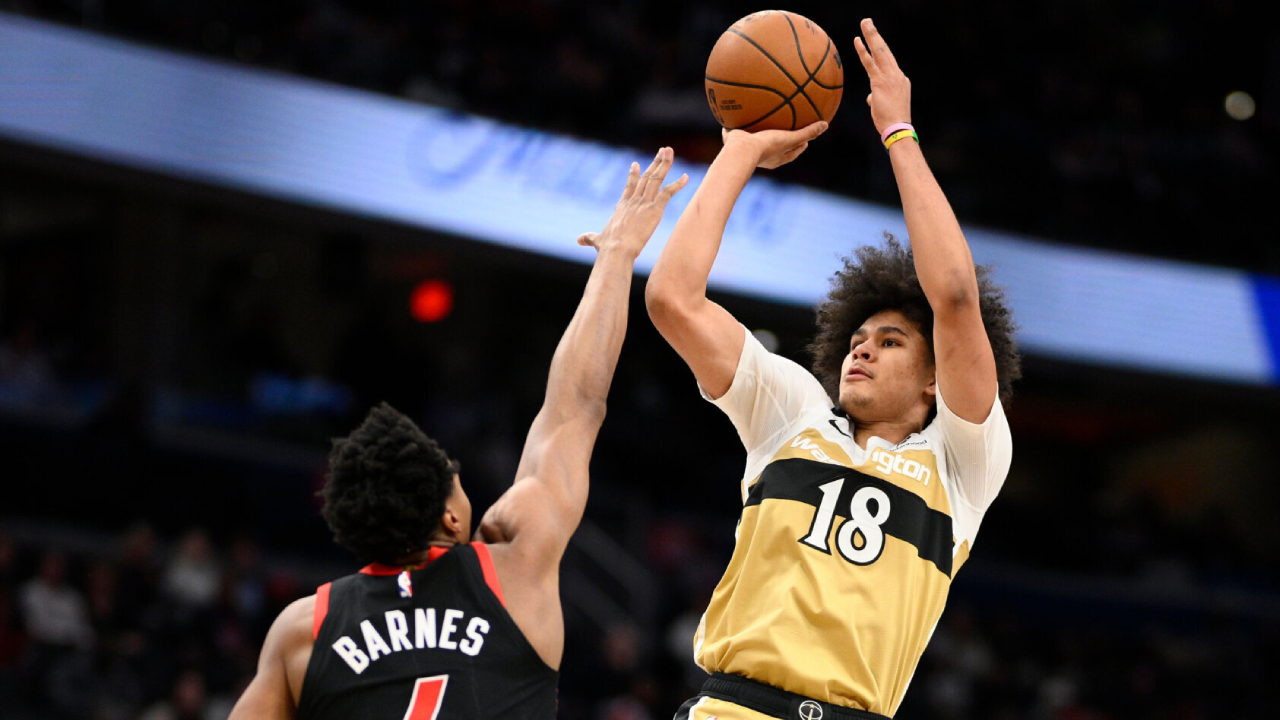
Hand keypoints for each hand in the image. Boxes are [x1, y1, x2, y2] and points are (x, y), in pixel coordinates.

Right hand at [578, 147, 687, 259]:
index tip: (637, 164)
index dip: (633, 175)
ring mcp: (644, 203)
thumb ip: (590, 238)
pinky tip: (686, 177)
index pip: (629, 187)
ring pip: (656, 179)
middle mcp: (633, 201)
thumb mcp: (598, 241)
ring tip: (671, 152)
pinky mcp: (654, 209)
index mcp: (622, 207)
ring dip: (664, 164)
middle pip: (646, 177)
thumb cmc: (608, 247)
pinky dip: (678, 184)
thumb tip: (578, 240)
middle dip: (655, 163)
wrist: (617, 249)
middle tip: (663, 150)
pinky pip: (668, 192)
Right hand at [722, 122, 827, 168]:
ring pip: (754, 137)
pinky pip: (738, 129)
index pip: (793, 152)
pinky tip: (738, 108)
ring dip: (758, 129)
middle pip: (776, 145)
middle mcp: (762, 155)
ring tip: (760, 115)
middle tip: (788, 126)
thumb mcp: (791, 139)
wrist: (740, 151)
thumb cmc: (767, 147)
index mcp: (776, 158)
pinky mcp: (734, 141)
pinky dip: (739, 121)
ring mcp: (747, 148)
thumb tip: (825, 124)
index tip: (806, 137)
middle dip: (781, 136)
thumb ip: (807, 132)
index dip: (801, 144)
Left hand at [854, 18, 910, 135]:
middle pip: (885, 50)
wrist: (898, 129)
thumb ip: (876, 97)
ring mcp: (890, 77)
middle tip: (868, 21)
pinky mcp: (880, 82)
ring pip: (879, 51)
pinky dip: (863, 51)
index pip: (888, 61)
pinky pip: (870, 63)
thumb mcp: (884, 106)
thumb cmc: (891, 121)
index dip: (880, 49)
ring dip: (871, 35)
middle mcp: (897, 74)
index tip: (873, 38)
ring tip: (865, 22)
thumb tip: (870, 97)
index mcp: (900, 79)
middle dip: (875, 35)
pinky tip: (857, 40)